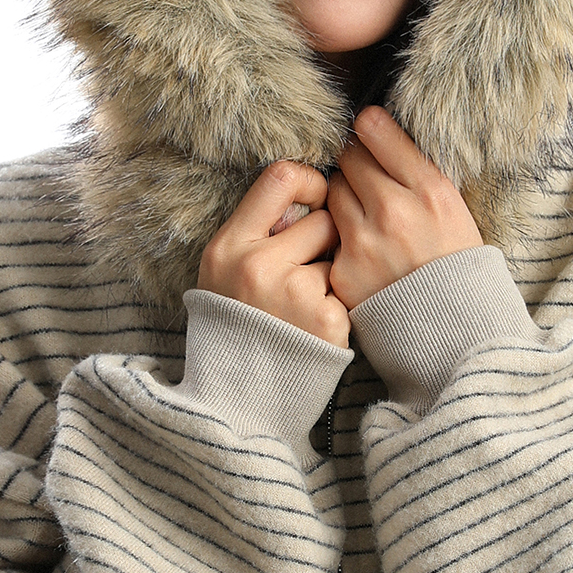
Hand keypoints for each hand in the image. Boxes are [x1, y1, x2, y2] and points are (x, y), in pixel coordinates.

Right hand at [198, 162, 350, 348]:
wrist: (240, 395)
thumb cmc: (238, 323)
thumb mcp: (225, 271)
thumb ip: (258, 232)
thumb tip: (309, 195)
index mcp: (229, 246)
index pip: (281, 177)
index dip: (309, 182)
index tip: (314, 199)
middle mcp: (258, 266)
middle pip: (322, 219)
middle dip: (323, 239)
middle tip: (305, 269)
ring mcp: (295, 294)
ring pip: (338, 256)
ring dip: (331, 274)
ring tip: (304, 305)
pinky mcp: (327, 320)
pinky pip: (347, 290)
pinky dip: (338, 305)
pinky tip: (315, 325)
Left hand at [326, 106, 482, 310]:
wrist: (455, 332)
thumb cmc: (456, 264)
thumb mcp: (455, 209)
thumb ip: (419, 173)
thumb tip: (379, 129)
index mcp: (430, 191)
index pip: (376, 130)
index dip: (370, 127)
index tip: (369, 129)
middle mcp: (395, 212)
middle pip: (349, 158)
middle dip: (357, 163)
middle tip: (368, 178)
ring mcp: (364, 243)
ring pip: (334, 191)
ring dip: (345, 195)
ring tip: (366, 213)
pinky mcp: (343, 271)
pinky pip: (330, 234)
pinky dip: (342, 237)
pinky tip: (364, 250)